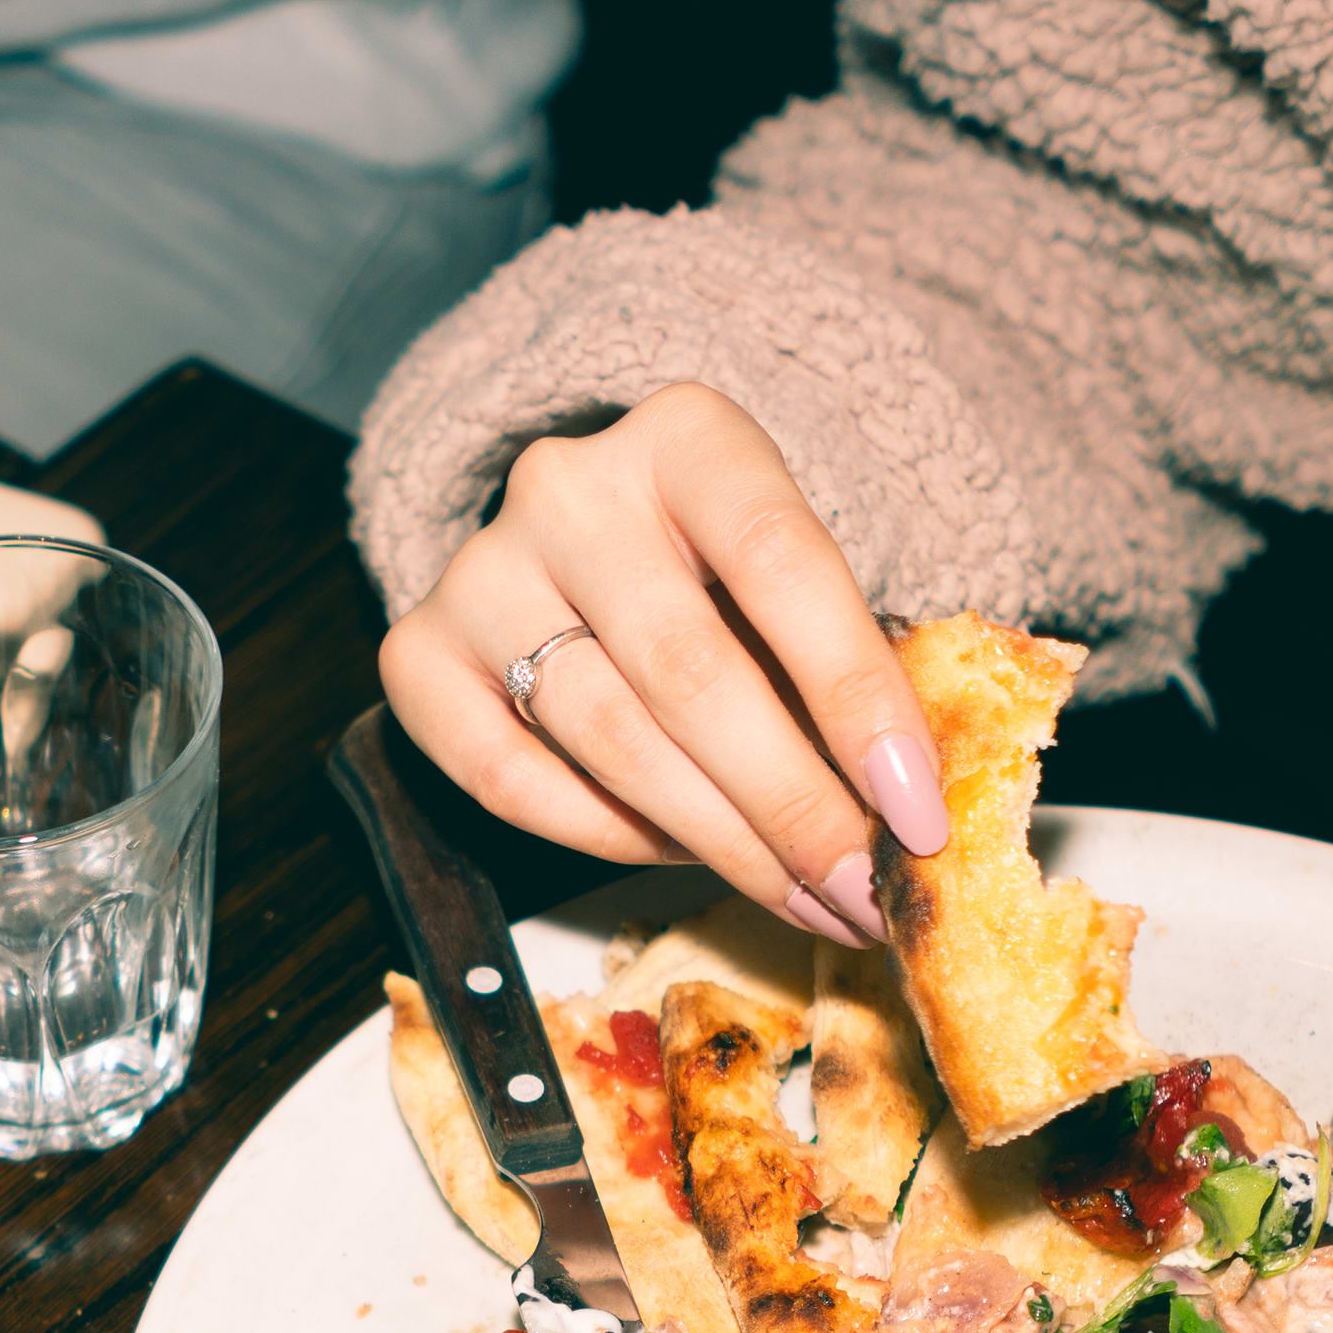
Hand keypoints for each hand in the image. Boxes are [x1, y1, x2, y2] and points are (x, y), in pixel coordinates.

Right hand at [378, 384, 950, 949]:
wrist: (587, 543)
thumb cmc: (721, 576)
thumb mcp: (796, 581)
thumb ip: (846, 666)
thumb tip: (906, 816)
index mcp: (686, 436)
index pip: (781, 561)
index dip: (856, 695)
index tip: (914, 810)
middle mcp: (567, 488)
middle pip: (690, 671)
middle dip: (790, 805)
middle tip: (858, 890)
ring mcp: (481, 571)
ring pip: (607, 737)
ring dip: (716, 842)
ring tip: (796, 896)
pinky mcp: (417, 654)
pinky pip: (508, 779)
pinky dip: (604, 835)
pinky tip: (677, 855)